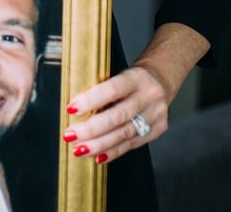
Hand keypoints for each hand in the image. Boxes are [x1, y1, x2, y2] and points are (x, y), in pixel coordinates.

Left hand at [62, 22, 208, 163]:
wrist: (159, 80)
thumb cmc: (129, 80)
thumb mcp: (116, 74)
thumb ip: (100, 89)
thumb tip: (73, 110)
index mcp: (135, 78)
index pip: (111, 90)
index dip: (90, 101)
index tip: (71, 109)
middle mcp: (148, 96)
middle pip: (117, 116)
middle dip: (91, 129)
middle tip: (70, 135)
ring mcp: (155, 114)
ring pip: (124, 134)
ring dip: (99, 144)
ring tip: (80, 149)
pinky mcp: (158, 129)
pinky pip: (132, 144)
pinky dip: (113, 151)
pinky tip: (98, 156)